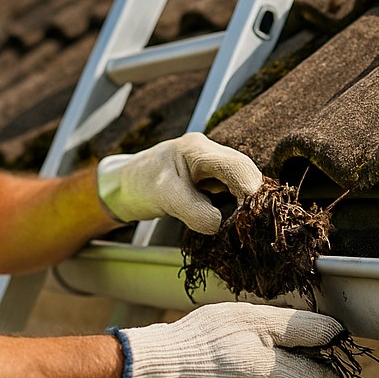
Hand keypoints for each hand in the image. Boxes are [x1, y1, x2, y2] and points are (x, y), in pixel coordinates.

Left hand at [96, 132, 262, 233]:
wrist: (126, 184)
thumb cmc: (141, 185)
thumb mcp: (166, 199)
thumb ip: (194, 212)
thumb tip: (220, 225)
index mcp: (198, 150)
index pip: (238, 168)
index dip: (250, 193)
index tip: (249, 221)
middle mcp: (210, 151)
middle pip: (247, 173)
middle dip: (252, 200)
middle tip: (248, 227)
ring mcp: (213, 163)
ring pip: (243, 181)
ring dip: (246, 203)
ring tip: (241, 226)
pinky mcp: (212, 176)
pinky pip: (233, 188)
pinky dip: (236, 205)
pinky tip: (233, 220)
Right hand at [103, 302, 343, 377]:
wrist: (164, 370)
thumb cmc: (213, 342)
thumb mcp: (261, 321)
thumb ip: (303, 327)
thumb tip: (335, 332)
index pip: (330, 377)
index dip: (323, 353)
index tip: (303, 333)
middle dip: (293, 358)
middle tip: (265, 332)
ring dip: (267, 367)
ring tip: (239, 343)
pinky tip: (223, 360)